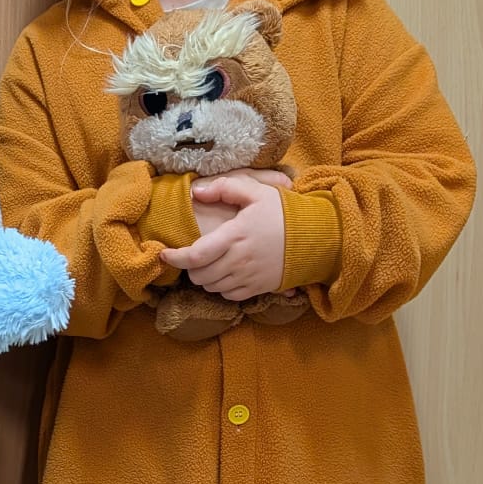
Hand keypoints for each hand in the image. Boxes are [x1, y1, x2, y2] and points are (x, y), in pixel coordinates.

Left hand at [162, 176, 285, 300]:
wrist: (317, 238)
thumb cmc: (284, 213)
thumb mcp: (257, 192)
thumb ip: (225, 188)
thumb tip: (196, 191)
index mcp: (235, 236)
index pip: (195, 255)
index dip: (175, 258)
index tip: (165, 255)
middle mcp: (240, 260)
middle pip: (200, 276)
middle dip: (190, 268)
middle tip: (193, 255)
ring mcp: (249, 277)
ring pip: (212, 287)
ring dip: (204, 278)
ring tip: (209, 263)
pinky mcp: (258, 288)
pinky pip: (228, 296)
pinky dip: (221, 288)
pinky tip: (226, 274)